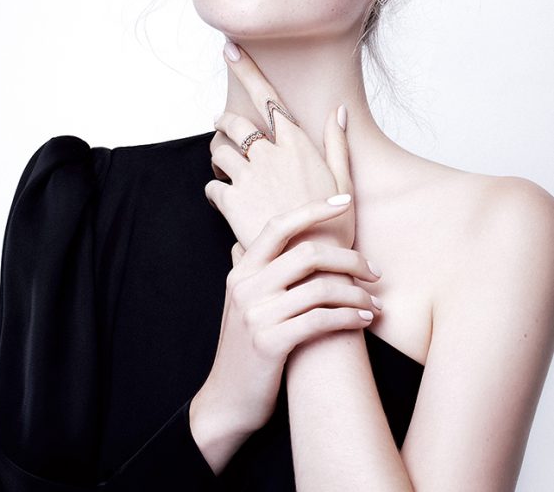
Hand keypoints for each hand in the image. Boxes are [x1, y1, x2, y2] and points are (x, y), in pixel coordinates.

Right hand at [191, 195, 381, 442]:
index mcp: (241, 271)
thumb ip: (252, 270)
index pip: (278, 225)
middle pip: (307, 254)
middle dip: (350, 259)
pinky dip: (350, 317)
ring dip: (357, 294)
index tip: (344, 202)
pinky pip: (321, 320)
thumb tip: (256, 237)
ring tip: (374, 303)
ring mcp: (256, 315)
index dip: (313, 209)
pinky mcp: (270, 343)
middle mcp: (245, 287)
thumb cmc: (244, 349)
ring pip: (320, 288)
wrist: (227, 401)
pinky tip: (364, 320)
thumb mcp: (241, 302)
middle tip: (374, 272)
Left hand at [205, 42, 355, 250]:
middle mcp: (270, 154)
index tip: (229, 47)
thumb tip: (339, 111)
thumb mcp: (343, 180)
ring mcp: (249, 177)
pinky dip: (214, 190)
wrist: (316, 265)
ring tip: (224, 169)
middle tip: (224, 129)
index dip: (246, 69)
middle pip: (234, 121)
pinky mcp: (232, 202)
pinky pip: (211, 186)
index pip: (266, 96)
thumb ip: (336, 143)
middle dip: (225, 122)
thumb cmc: (334, 225)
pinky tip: (223, 201)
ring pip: (219, 150)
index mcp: (297, 144)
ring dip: (218, 156)